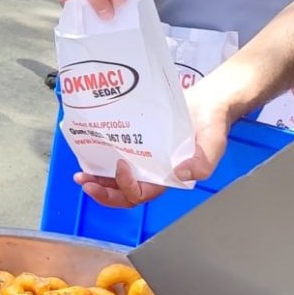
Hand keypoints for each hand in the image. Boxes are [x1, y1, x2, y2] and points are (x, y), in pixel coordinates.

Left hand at [74, 76, 233, 207]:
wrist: (206, 101)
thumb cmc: (211, 123)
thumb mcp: (213, 142)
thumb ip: (203, 161)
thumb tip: (182, 173)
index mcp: (169, 177)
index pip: (143, 193)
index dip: (128, 187)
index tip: (121, 166)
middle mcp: (153, 171)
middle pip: (125, 192)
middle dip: (104, 192)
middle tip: (85, 183)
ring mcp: (143, 157)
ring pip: (116, 177)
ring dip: (98, 179)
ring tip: (81, 175)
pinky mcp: (136, 141)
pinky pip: (116, 155)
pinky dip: (101, 158)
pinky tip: (89, 152)